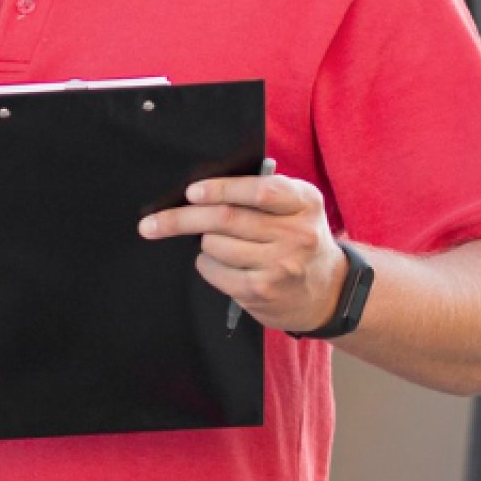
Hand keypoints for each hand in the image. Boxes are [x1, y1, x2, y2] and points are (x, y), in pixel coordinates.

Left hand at [139, 172, 345, 333]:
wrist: (328, 291)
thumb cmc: (300, 240)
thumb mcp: (297, 209)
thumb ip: (264, 193)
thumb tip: (205, 190)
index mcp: (305, 203)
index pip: (260, 190)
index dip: (221, 189)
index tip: (192, 192)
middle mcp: (297, 234)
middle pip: (227, 219)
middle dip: (182, 219)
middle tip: (152, 223)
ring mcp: (281, 265)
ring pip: (216, 245)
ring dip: (204, 243)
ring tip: (215, 244)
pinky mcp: (263, 291)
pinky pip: (216, 271)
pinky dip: (207, 265)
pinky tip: (219, 264)